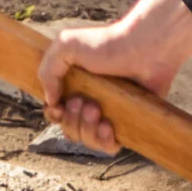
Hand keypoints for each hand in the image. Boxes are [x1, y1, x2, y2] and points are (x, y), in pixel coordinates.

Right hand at [35, 0, 191, 154]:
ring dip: (86, 129)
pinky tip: (108, 126)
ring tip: (97, 110)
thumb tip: (50, 100)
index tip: (59, 107)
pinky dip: (104, 142)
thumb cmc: (107, 43)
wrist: (144, 48)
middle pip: (69, 129)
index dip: (54, 115)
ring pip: (87, 140)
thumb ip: (47, 69)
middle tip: (84, 102)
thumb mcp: (66, 44)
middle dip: (71, 121)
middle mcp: (91, 101)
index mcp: (75, 86)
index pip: (56, 112)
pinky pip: (109, 147)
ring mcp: (110, 114)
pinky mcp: (128, 123)